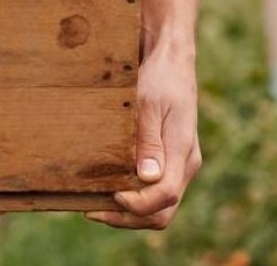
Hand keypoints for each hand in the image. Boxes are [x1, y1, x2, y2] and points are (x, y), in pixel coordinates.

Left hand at [86, 33, 200, 229]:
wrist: (171, 59)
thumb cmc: (159, 77)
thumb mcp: (148, 104)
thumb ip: (148, 141)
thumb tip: (147, 178)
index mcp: (182, 152)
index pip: (164, 197)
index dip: (135, 205)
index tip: (109, 196)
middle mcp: (184, 163)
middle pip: (162, 212)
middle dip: (128, 218)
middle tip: (91, 210)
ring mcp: (179, 162)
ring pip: (159, 205)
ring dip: (128, 212)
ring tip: (94, 203)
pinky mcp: (169, 157)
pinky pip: (154, 190)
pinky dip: (132, 197)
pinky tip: (106, 187)